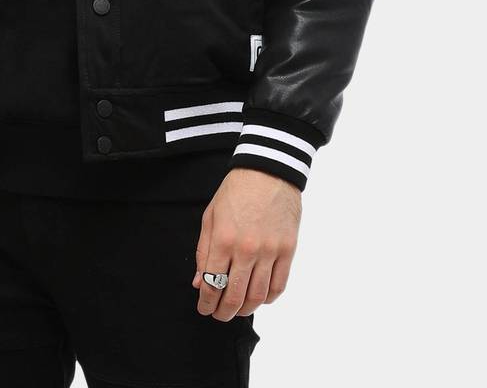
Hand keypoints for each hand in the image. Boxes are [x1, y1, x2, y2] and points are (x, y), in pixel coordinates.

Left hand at [193, 168, 300, 320]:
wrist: (268, 171)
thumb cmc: (235, 192)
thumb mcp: (210, 217)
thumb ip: (203, 251)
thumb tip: (198, 282)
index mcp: (223, 239)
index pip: (211, 283)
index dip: (206, 302)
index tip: (204, 308)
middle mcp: (246, 249)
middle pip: (234, 295)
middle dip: (223, 312)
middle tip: (218, 315)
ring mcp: (270, 251)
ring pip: (257, 295)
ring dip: (245, 309)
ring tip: (237, 310)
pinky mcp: (288, 250)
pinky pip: (279, 285)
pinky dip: (268, 299)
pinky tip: (259, 298)